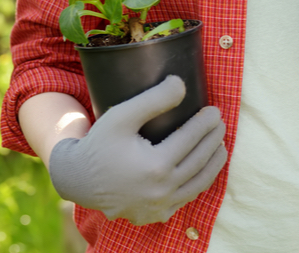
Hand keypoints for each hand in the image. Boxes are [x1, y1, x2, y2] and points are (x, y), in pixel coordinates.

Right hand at [48, 76, 226, 224]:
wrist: (78, 179)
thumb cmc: (99, 143)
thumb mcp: (121, 115)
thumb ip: (152, 99)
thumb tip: (181, 84)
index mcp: (155, 166)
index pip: (191, 140)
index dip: (205, 123)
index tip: (215, 110)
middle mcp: (161, 191)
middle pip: (199, 161)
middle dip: (214, 139)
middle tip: (220, 123)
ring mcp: (160, 207)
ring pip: (199, 183)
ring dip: (214, 163)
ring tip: (220, 144)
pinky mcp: (156, 215)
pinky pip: (186, 198)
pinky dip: (199, 182)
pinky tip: (203, 168)